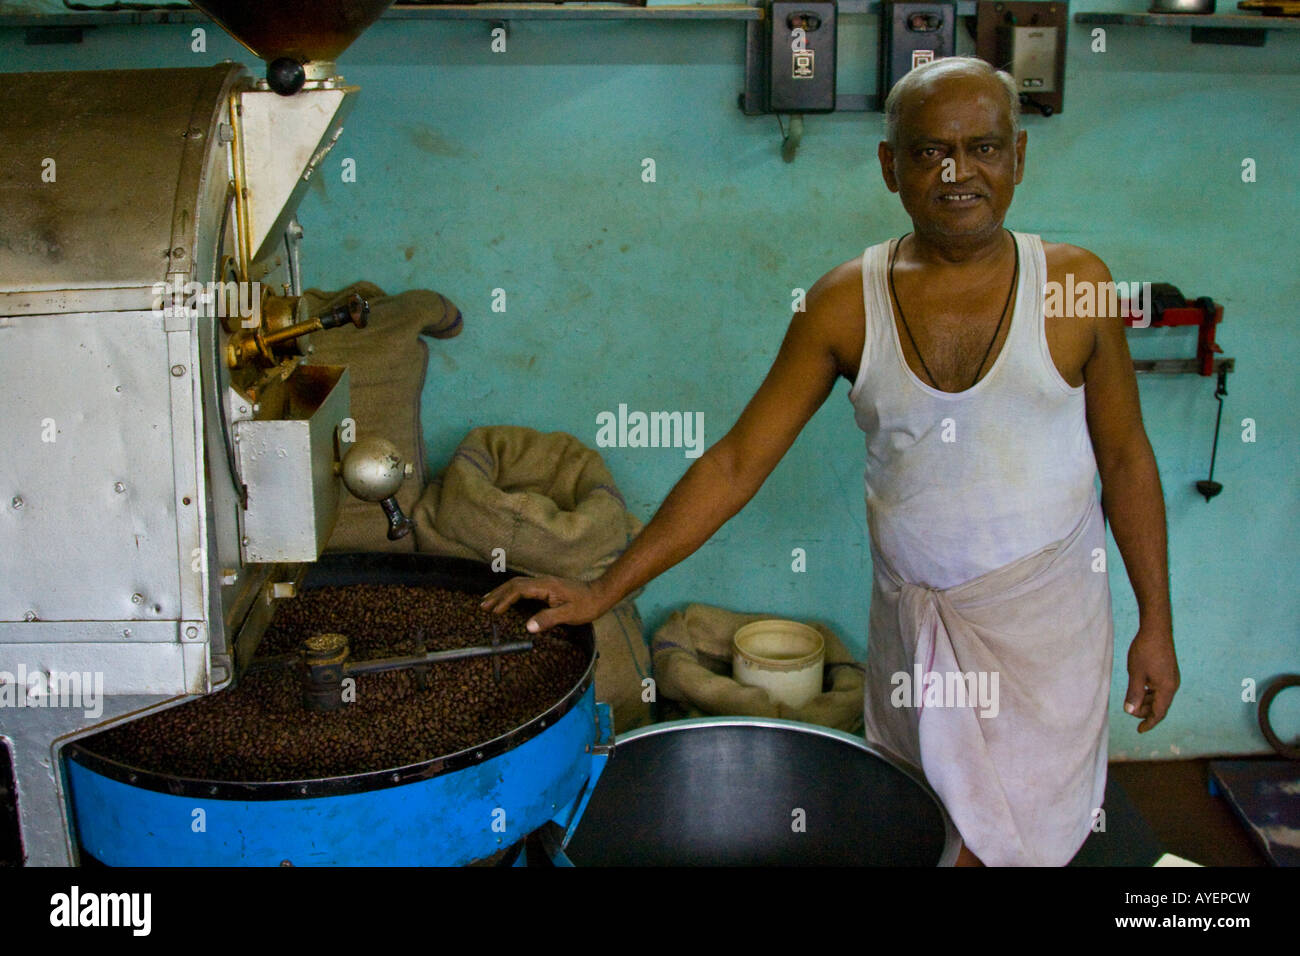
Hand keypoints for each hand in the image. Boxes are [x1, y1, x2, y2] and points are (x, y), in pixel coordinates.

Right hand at [479, 575, 611, 632]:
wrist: (599, 595)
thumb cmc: (586, 605)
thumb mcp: (569, 614)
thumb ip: (549, 619)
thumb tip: (528, 627)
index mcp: (545, 586)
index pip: (519, 590)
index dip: (504, 600)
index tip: (494, 612)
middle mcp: (542, 581)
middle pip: (513, 584)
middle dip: (497, 594)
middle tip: (482, 606)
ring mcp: (543, 583)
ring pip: (517, 584)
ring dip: (501, 592)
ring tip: (487, 601)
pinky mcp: (546, 587)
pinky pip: (523, 587)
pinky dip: (511, 593)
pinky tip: (506, 600)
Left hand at [1123, 625, 1179, 732]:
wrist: (1156, 629)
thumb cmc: (1145, 651)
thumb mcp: (1136, 674)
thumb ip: (1134, 694)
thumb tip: (1130, 711)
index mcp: (1166, 689)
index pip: (1159, 713)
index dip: (1149, 723)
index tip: (1139, 731)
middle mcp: (1172, 685)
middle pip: (1159, 706)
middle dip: (1144, 711)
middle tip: (1129, 709)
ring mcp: (1171, 678)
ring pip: (1158, 696)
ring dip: (1146, 701)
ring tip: (1131, 699)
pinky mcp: (1168, 671)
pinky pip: (1159, 688)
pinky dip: (1148, 691)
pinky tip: (1138, 688)